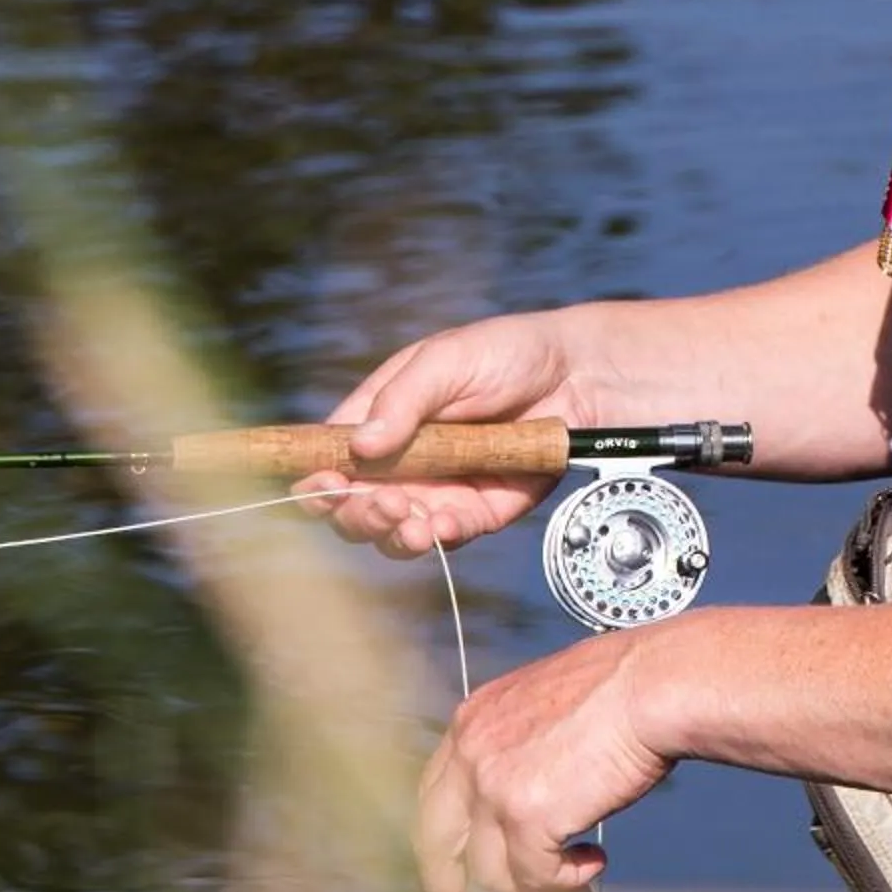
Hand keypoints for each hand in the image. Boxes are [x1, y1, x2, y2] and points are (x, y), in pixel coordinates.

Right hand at [306, 311, 601, 558]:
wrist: (577, 376)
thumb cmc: (505, 353)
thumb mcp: (446, 361)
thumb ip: (403, 401)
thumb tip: (360, 446)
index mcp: (379, 417)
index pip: (329, 456)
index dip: (315, 477)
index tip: (320, 486)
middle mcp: (399, 461)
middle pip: (351, 505)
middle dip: (354, 512)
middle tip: (378, 503)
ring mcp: (435, 490)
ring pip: (391, 532)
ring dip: (390, 533)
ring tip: (408, 520)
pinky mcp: (474, 513)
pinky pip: (444, 537)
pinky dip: (438, 538)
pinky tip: (443, 527)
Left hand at [413, 627, 675, 891]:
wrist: (653, 684)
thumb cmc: (623, 685)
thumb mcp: (546, 704)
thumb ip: (520, 746)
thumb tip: (530, 790)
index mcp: (473, 719)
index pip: (435, 796)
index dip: (446, 841)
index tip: (456, 869)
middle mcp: (470, 750)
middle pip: (436, 842)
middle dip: (450, 890)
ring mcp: (492, 784)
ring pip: (489, 870)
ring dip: (534, 889)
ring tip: (574, 888)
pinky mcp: (526, 815)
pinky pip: (535, 875)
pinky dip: (565, 882)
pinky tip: (592, 865)